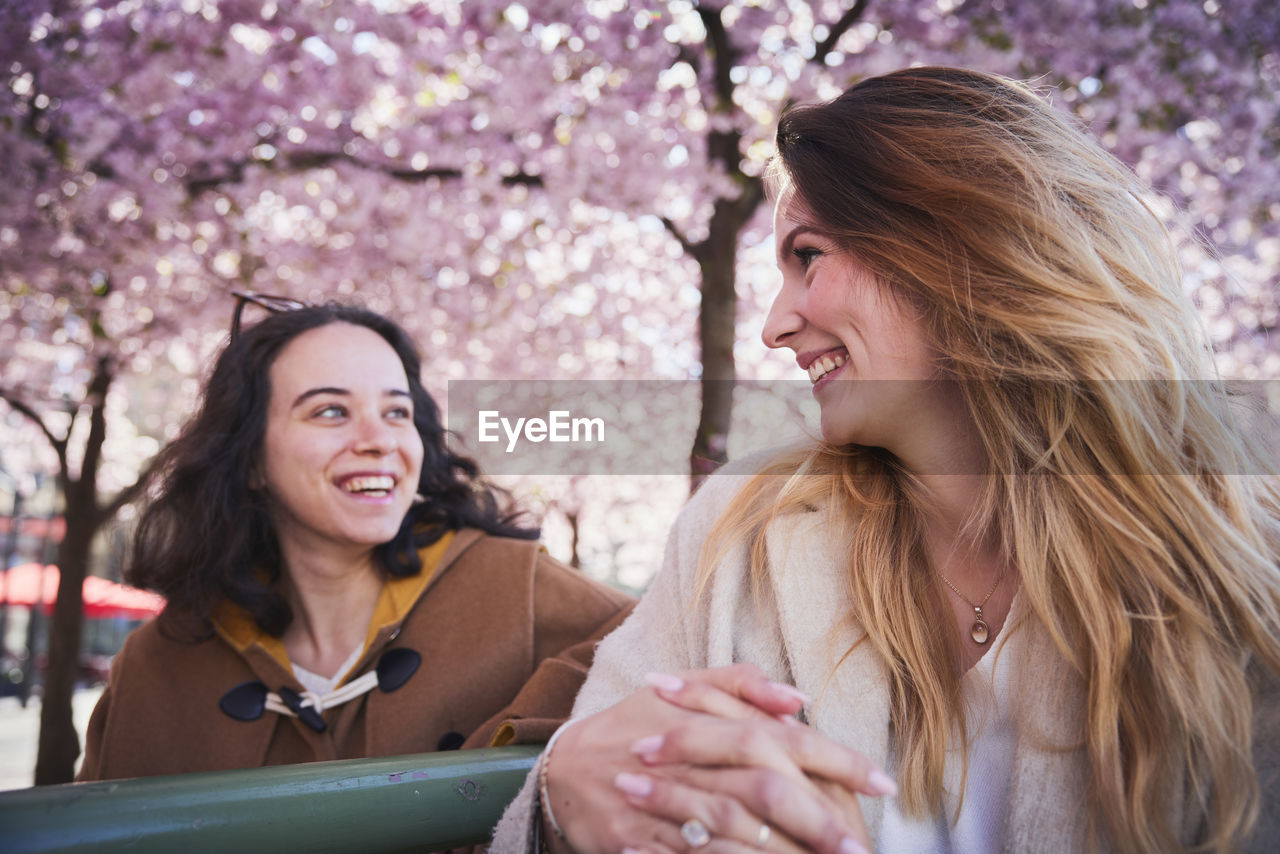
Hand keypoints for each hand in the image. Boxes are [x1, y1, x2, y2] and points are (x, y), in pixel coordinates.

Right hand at [542, 665, 892, 853]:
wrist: (560, 772)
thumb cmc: (631, 729)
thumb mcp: (677, 692)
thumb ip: (737, 685)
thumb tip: (797, 698)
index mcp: (703, 723)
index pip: (779, 738)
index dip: (833, 759)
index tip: (881, 781)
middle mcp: (684, 763)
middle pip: (759, 788)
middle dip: (815, 818)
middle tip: (859, 844)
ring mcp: (656, 808)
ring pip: (726, 831)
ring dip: (779, 853)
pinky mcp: (632, 845)